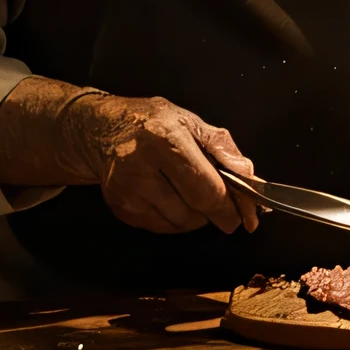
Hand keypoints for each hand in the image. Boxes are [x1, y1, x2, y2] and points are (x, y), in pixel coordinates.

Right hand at [63, 93, 261, 235]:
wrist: (101, 130)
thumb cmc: (153, 123)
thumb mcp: (190, 121)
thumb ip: (222, 146)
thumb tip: (248, 174)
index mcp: (167, 139)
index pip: (206, 187)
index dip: (231, 206)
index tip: (248, 216)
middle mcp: (143, 166)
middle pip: (193, 210)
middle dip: (218, 215)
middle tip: (229, 213)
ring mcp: (128, 190)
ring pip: (179, 223)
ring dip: (197, 217)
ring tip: (194, 195)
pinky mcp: (120, 208)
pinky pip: (161, 227)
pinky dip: (175, 220)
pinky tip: (173, 199)